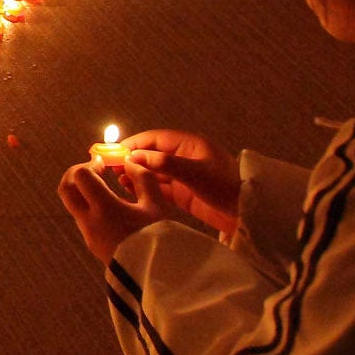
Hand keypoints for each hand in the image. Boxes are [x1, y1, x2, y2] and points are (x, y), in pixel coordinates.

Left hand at [59, 160, 176, 263]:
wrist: (163, 276)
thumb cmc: (163, 238)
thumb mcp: (158, 205)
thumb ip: (143, 179)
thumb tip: (129, 163)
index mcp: (104, 210)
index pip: (81, 176)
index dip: (91, 164)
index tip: (104, 163)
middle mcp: (90, 222)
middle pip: (65, 189)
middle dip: (76, 174)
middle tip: (94, 170)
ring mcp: (89, 236)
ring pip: (73, 204)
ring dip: (83, 191)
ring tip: (106, 187)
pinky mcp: (93, 245)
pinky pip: (83, 219)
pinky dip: (90, 206)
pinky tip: (111, 205)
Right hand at [121, 130, 242, 235]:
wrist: (246, 215)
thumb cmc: (224, 187)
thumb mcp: (195, 173)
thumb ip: (164, 163)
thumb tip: (135, 156)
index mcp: (189, 144)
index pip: (154, 139)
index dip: (133, 143)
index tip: (113, 151)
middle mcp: (183, 157)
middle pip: (150, 153)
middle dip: (130, 158)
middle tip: (109, 165)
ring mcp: (182, 175)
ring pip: (152, 170)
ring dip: (135, 173)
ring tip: (116, 179)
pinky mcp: (182, 193)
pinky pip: (157, 186)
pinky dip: (143, 186)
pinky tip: (129, 189)